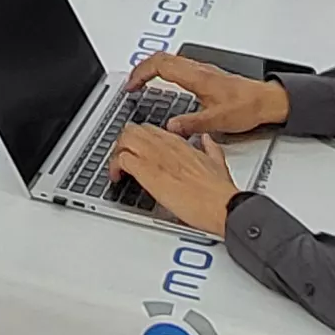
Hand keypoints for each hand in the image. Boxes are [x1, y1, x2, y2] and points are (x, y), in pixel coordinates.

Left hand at [107, 125, 240, 235]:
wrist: (221, 205)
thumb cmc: (219, 191)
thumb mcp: (218, 163)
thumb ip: (210, 149)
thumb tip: (206, 140)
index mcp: (180, 144)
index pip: (150, 130)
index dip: (138, 140)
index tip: (136, 152)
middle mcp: (166, 146)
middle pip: (133, 130)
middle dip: (123, 144)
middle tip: (122, 160)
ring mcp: (155, 157)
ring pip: (124, 139)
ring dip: (116, 153)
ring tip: (118, 169)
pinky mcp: (148, 173)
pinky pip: (121, 159)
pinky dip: (114, 167)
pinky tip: (117, 178)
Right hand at [121, 53, 292, 136]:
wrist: (266, 101)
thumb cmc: (247, 106)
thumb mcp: (218, 120)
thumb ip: (192, 123)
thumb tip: (171, 128)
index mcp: (197, 77)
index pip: (160, 65)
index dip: (141, 74)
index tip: (131, 86)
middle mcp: (198, 69)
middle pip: (161, 57)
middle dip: (141, 68)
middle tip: (130, 83)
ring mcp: (201, 70)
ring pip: (169, 59)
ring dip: (151, 67)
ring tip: (141, 82)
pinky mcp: (205, 75)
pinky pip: (177, 65)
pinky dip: (163, 70)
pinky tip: (163, 83)